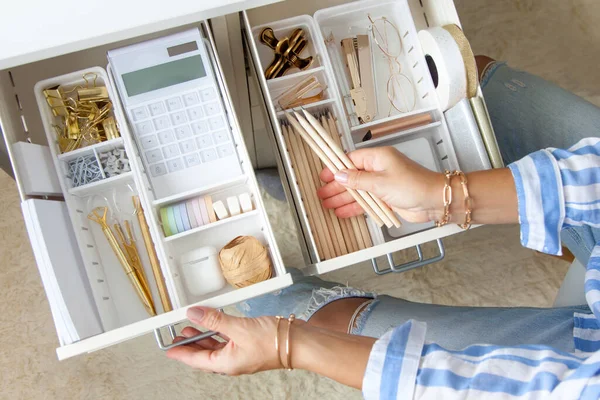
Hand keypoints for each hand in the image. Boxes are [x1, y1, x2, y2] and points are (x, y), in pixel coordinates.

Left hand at [167, 307, 295, 374]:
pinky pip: (227, 340)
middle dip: (190, 343)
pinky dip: (218, 332)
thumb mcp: (238, 328)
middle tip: (178, 335)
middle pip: (204, 354)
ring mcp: (241, 354)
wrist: (298, 341)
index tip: (169, 348)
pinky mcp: (248, 345)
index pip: (195, 359)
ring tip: (193, 327)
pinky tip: (215, 324)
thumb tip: (194, 315)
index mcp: (226, 363)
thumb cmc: (274, 342)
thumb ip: (214, 321)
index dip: (180, 352)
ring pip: (215, 346)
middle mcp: (232, 361)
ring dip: (203, 337)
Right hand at [317, 147, 442, 223]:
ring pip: (358, 190)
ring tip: (328, 204)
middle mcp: (379, 169)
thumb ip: (358, 180)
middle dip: (337, 186)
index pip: (351, 160)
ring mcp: (382, 184)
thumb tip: (340, 175)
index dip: (336, 168)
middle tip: (322, 193)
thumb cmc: (413, 185)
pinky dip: (354, 207)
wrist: (434, 201)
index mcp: (378, 158)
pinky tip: (342, 212)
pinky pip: (366, 202)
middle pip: (352, 176)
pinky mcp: (386, 198)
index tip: (324, 176)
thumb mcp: (380, 182)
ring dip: (343, 198)